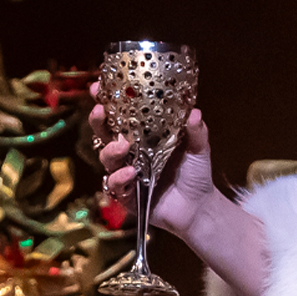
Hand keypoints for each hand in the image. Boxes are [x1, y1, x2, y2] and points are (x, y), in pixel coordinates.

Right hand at [88, 86, 217, 237]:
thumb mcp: (198, 149)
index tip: (99, 88)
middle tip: (100, 111)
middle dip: (98, 121)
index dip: (106, 101)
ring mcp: (125, 173)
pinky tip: (131, 173)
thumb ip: (196, 132)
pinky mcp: (126, 195)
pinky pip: (115, 185)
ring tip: (122, 146)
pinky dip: (120, 178)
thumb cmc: (195, 174)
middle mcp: (130, 153)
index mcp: (142, 136)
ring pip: (107, 158)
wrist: (199, 208)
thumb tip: (194, 112)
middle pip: (104, 134)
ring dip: (110, 150)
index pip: (119, 115)